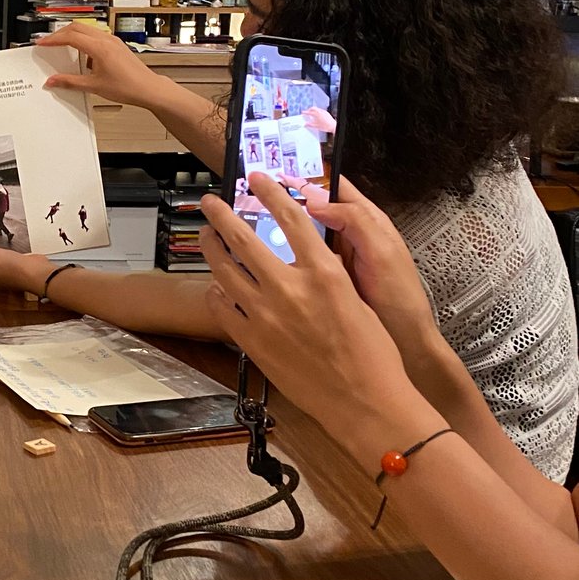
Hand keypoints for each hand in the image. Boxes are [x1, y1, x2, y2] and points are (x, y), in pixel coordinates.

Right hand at [37, 25, 165, 107]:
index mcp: (99, 47)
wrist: (148, 88)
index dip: (53, 39)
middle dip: (60, 34)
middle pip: (77, 28)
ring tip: (62, 48)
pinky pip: (96, 36)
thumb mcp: (94, 86)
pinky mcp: (116, 45)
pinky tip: (82, 56)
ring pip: (86, 30)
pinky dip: (84, 41)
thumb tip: (53, 81)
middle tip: (49, 43)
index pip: (70, 37)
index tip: (42, 43)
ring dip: (72, 36)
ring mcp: (112, 41)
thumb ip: (70, 82)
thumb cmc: (128, 87)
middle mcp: (106, 40)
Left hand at [198, 175, 432, 458]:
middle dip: (221, 215)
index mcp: (324, 272)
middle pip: (244, 239)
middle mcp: (291, 289)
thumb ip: (327, 275)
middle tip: (210, 202)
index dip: (271, 193)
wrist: (365, 401)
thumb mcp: (355, 299)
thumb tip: (310, 258)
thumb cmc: (372, 354)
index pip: (291, 219)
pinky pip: (224, 309)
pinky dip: (216, 294)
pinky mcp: (254, 342)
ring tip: (205, 237)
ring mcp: (267, 316)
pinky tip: (215, 288)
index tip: (257, 178)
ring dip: (211, 250)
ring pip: (225, 272)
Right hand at [302, 106, 336, 133]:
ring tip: (312, 114)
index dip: (305, 112)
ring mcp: (324, 112)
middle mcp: (320, 112)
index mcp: (317, 114)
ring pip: (317, 109)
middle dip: (309, 109)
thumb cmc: (326, 126)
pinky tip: (318, 115)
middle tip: (307, 112)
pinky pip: (321, 110)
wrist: (333, 126)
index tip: (303, 112)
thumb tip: (305, 124)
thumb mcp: (316, 126)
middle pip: (313, 108)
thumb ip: (310, 125)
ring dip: (314, 110)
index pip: (309, 112)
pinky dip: (318, 111)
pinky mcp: (326, 113)